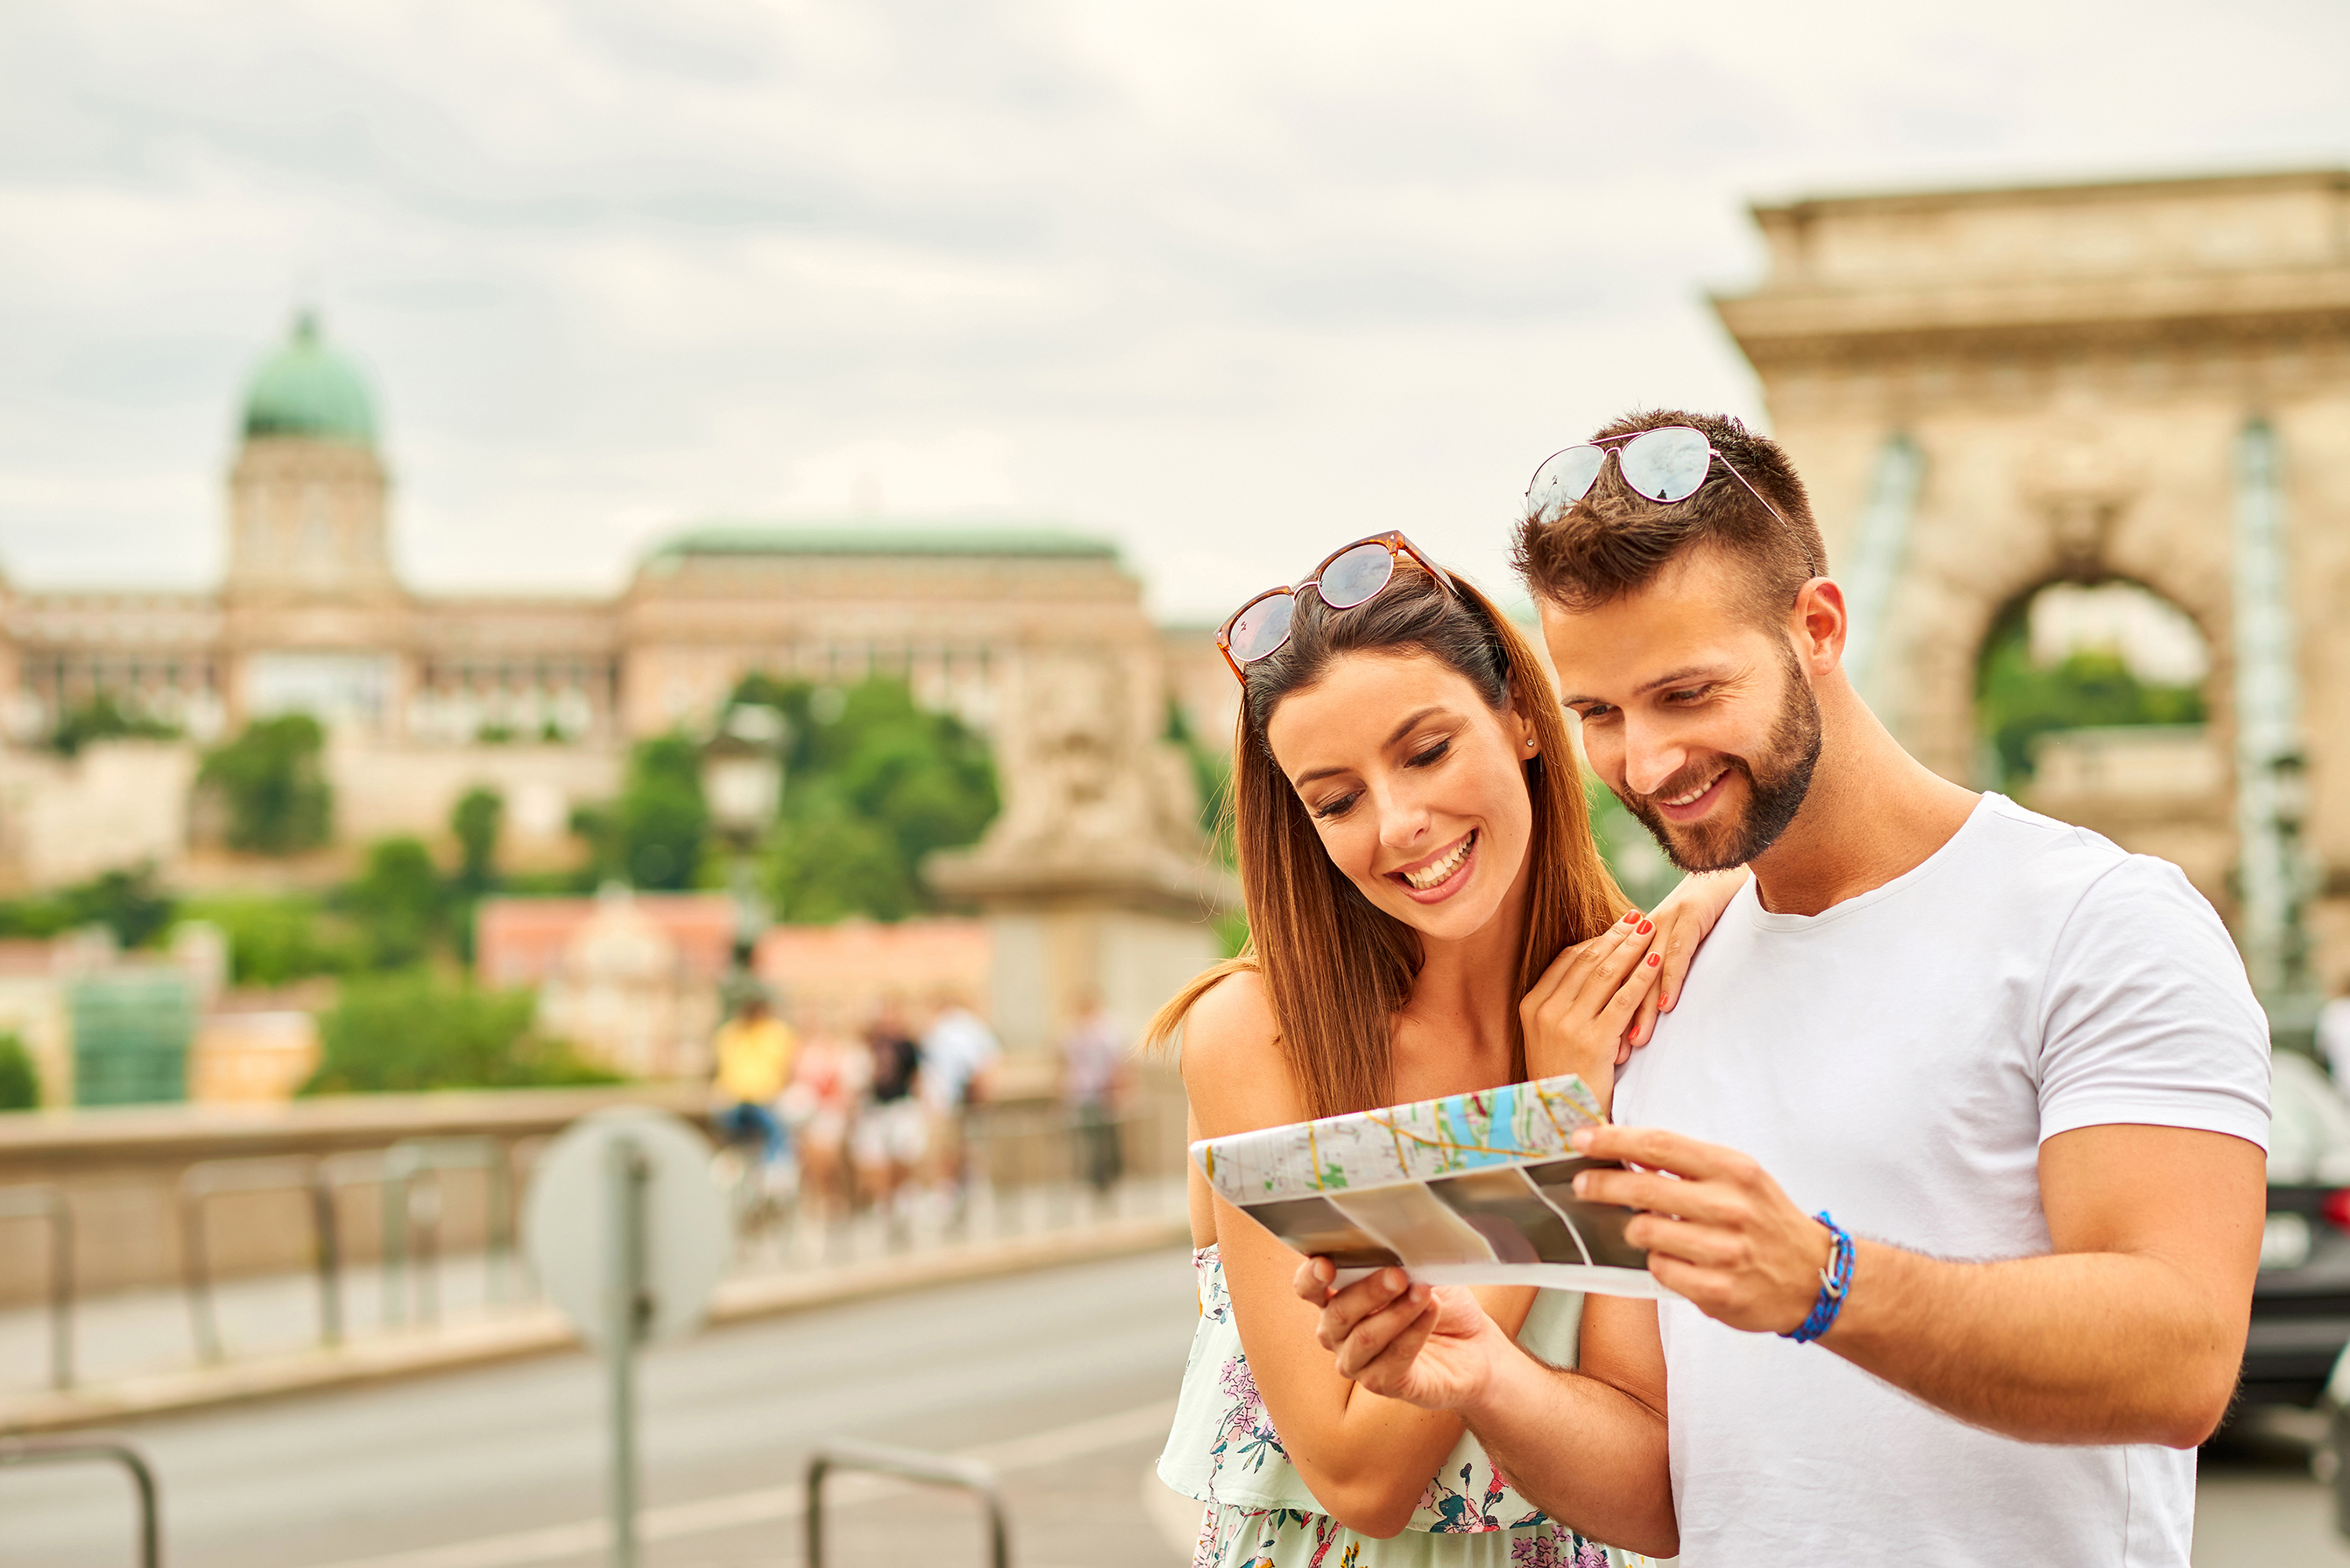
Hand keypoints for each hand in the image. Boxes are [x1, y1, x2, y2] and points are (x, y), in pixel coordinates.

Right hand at [1294, 1258, 1510, 1410]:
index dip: (1311, 1277)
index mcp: (1336, 1297)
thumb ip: (1400, 1259)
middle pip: (1337, 1314)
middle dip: (1368, 1291)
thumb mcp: (1420, 1272)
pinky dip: (1413, 1334)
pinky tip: (1431, 1313)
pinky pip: (1392, 1360)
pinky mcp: (1382, 1384)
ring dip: (1396, 1313)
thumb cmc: (1439, 1304)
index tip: (1325, 1264)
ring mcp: (1357, 1362)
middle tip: (1399, 1274)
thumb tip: (1396, 1239)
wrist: (1474, 1346)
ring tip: (1424, 1293)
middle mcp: (1338, 1333)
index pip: (1308, 1288)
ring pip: (1364, 1338)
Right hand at [1521, 910, 1667, 1105]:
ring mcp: (1568, 1025)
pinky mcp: (1593, 1041)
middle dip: (1616, 936)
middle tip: (1638, 917)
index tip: (1617, 926)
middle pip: (1588, 961)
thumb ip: (1562, 1005)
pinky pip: (1623, 999)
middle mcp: (1546, 1011)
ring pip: (1605, 975)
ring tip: (1649, 929)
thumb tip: (1590, 970)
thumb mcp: (1548, 1038)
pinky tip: (1656, 961)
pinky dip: (1641, 976)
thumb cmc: (1562, 1079)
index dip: (1595, 939)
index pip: (1567, 961)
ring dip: (1631, 948)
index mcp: (1531, 1005)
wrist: (1559, 1120)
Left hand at [1570, 1125, 1830, 1334]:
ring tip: (1645, 1229)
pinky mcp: (1718, 1290)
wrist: (1814, 1277)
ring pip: (1644, 1231)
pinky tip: (1674, 1260)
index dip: (1613, 1141)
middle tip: (1582, 1184)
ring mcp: (1725, 1251)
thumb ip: (1688, 1164)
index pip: (1660, 1145)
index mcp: (1733, 1169)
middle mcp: (1731, 1207)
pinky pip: (1660, 1270)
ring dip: (1634, 1229)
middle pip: (1643, 1188)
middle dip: (1601, 1184)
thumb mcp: (1738, 1177)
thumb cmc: (1766, 1220)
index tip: (1582, 1139)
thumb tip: (1624, 1150)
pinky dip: (1658, 1263)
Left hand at [1623, 868, 1747, 1054]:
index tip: (1599, 1049)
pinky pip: (1679, 953)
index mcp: (1635, 938)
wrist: (1724, 868)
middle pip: (1624, 981)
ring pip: (1647, 972)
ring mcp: (1666, 923)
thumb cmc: (1703, 911)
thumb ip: (1660, 969)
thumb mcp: (1675, 941)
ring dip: (1640, 1008)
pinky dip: (1671, 979)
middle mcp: (1644, 931)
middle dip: (1616, 1020)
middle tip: (1611, 1056)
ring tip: (1634, 1041)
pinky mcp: (1690, 917)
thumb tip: (1652, 1008)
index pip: (1614, 982)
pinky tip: (1668, 1006)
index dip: (1605, 1014)